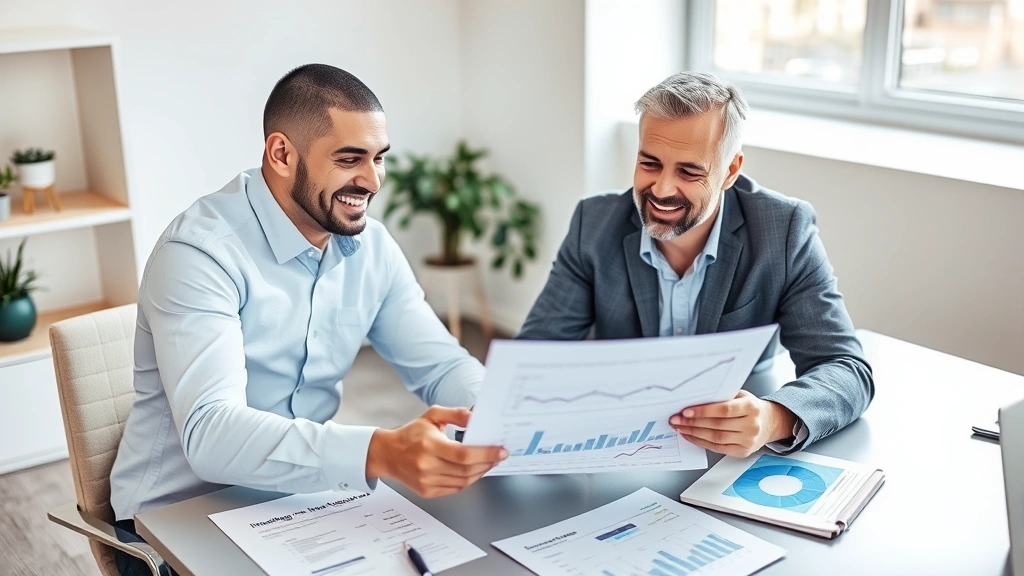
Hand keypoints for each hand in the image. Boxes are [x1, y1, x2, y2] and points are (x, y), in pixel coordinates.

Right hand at [365, 405, 507, 497]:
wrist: (387, 454)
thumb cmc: (410, 434)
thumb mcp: (432, 416)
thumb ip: (456, 414)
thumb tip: (476, 418)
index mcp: (429, 445)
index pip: (464, 454)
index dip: (486, 454)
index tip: (501, 451)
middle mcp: (427, 466)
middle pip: (466, 470)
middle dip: (488, 463)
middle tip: (499, 455)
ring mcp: (427, 481)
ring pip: (464, 482)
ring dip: (480, 472)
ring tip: (489, 462)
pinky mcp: (427, 492)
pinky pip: (455, 489)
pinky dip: (468, 480)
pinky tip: (474, 471)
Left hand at [669, 391, 796, 457]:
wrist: (769, 423)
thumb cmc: (750, 407)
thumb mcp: (740, 396)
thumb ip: (722, 396)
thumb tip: (694, 396)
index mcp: (751, 407)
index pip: (724, 410)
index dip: (703, 411)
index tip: (685, 411)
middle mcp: (752, 425)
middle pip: (717, 425)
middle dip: (692, 423)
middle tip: (676, 419)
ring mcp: (748, 440)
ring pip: (715, 438)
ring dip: (693, 433)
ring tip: (680, 427)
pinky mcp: (742, 452)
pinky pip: (717, 448)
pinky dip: (701, 442)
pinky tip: (690, 436)